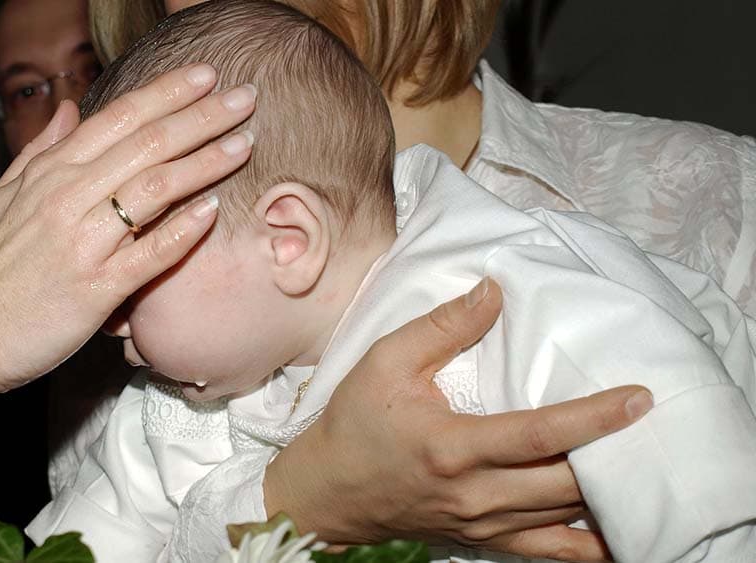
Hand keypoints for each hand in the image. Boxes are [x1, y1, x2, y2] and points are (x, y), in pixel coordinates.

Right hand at [0, 64, 256, 416]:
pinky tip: (212, 211)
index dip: (166, 93)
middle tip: (244, 99)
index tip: (204, 76)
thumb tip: (66, 110)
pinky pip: (147, 253)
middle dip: (201, 116)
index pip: (118, 119)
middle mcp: (67, 198)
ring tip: (243, 143)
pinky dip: (181, 230)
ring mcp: (82, 243)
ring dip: (204, 163)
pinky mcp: (94, 289)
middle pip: (147, 144)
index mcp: (48, 173)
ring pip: (153, 189)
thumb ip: (38, 153)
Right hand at [265, 278, 652, 561]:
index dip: (593, 418)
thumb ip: (442, 327)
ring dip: (609, 494)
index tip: (638, 398)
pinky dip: (588, 547)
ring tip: (643, 463)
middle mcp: (475, 495)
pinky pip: (548, 553)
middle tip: (653, 425)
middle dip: (616, 455)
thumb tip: (494, 293)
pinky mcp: (483, 540)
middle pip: (565, 483)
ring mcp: (482, 525)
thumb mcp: (385, 362)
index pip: (539, 436)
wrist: (327, 491)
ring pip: (564, 518)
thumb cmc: (354, 424)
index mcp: (453, 448)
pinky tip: (619, 533)